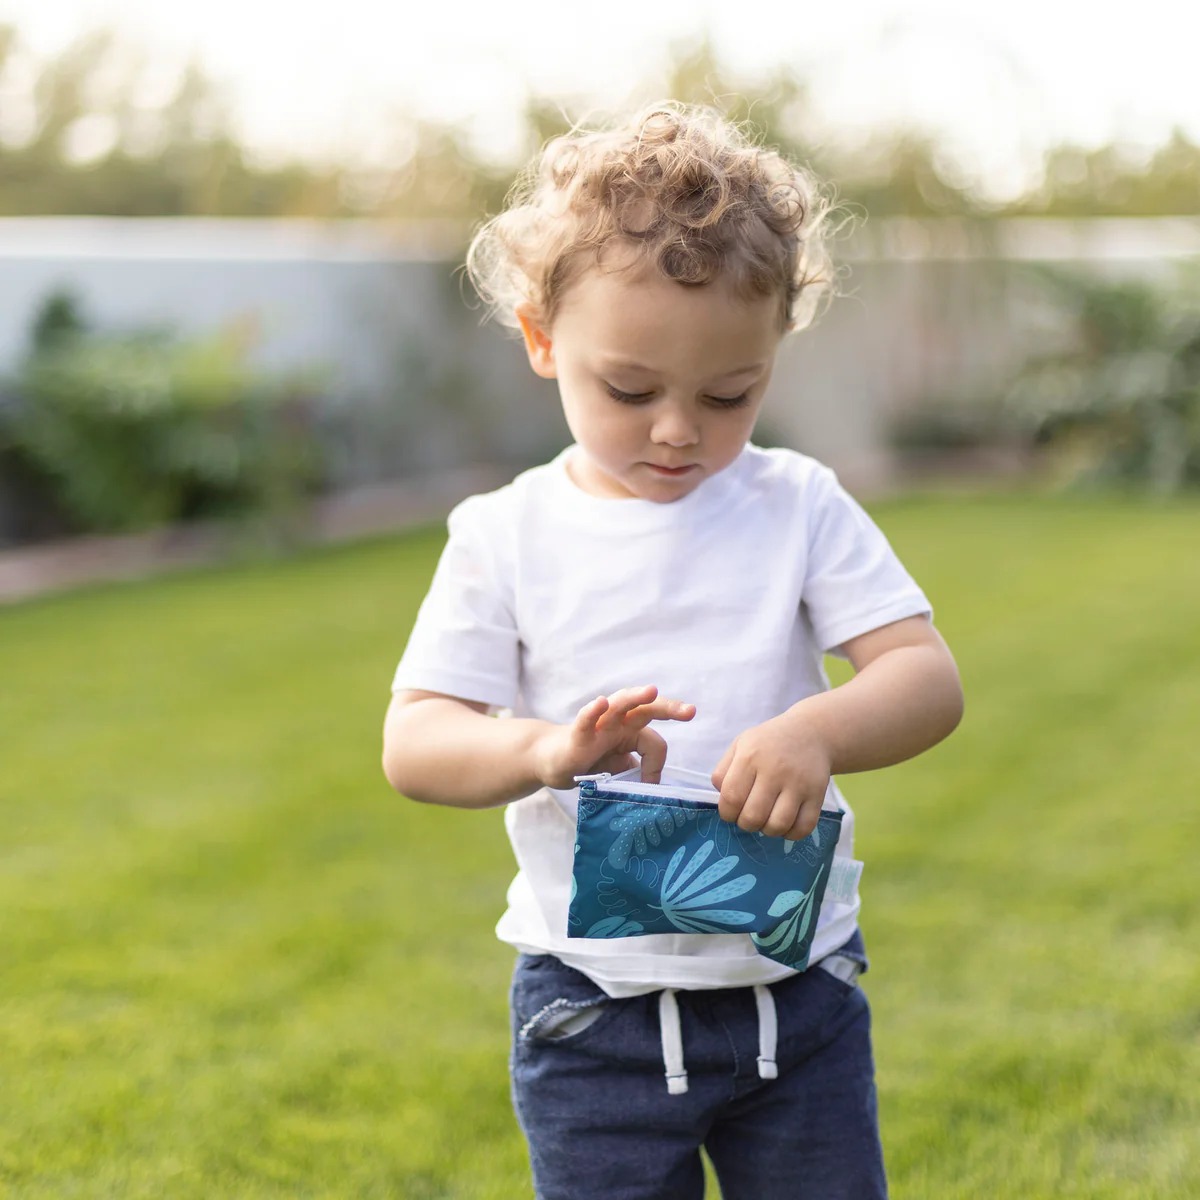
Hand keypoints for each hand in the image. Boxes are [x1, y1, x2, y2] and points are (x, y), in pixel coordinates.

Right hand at [534, 685, 695, 789]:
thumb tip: (657, 787)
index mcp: (632, 731)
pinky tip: (601, 703)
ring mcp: (598, 725)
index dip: (656, 765)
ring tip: (651, 691)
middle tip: (690, 711)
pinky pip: (585, 720)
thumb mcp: (620, 769)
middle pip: (646, 708)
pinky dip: (592, 711)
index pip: (654, 742)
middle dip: (669, 708)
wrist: (552, 760)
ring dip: (635, 697)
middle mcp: (618, 722)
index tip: (650, 785)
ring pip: (619, 705)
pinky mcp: (577, 734)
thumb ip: (638, 771)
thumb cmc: (590, 760)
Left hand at [711, 711, 832, 839]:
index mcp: (750, 757)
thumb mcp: (740, 745)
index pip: (731, 798)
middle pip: (753, 816)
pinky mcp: (817, 795)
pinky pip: (803, 828)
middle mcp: (775, 771)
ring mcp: (798, 784)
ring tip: (767, 820)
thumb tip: (721, 798)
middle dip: (746, 824)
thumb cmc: (769, 743)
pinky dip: (791, 834)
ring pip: (778, 825)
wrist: (810, 733)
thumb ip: (723, 771)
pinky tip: (786, 824)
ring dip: (768, 830)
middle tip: (749, 816)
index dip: (727, 813)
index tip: (731, 812)